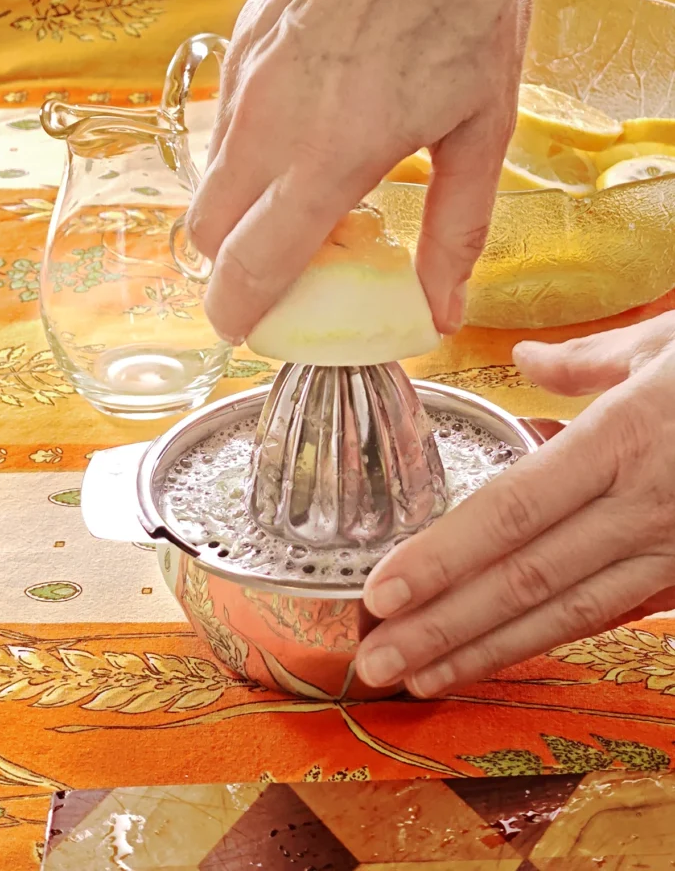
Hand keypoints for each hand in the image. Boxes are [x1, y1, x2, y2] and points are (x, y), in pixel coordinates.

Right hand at [188, 0, 564, 343]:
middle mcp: (272, 118)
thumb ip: (456, 232)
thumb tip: (439, 308)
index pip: (250, 263)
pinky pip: (223, 125)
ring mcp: (248, 75)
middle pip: (205, 232)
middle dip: (231, 269)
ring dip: (241, 212)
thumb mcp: (484, 128)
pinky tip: (305, 138)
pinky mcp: (241, 41)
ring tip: (308, 199)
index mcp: (333, 151)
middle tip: (288, 272)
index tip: (249, 331)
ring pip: (210, 178)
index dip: (238, 313)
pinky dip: (247, 158)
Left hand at [356, 312, 674, 696]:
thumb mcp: (666, 343)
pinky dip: (553, 638)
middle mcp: (646, 506)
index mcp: (624, 439)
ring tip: (419, 675)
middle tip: (374, 661)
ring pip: (568, 613)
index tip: (381, 591)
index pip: (511, 512)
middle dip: (444, 626)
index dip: (443, 558)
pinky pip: (616, 614)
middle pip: (527, 578)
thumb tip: (528, 359)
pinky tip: (503, 655)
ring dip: (487, 649)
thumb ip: (588, 361)